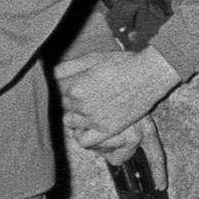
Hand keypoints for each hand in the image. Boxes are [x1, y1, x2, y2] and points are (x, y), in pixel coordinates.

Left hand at [58, 48, 179, 150]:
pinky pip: (84, 141)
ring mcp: (94, 118)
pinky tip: (88, 126)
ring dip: (75, 116)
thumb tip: (50, 74)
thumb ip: (68, 66)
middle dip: (70, 100)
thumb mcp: (93, 58)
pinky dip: (82, 135)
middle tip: (85, 94)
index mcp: (76, 86)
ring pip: (70, 122)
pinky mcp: (107, 129)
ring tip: (87, 108)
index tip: (72, 84)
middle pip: (63, 106)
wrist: (148, 75)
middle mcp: (82, 104)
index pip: (56, 91)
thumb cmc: (122, 63)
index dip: (64, 87)